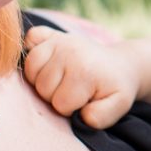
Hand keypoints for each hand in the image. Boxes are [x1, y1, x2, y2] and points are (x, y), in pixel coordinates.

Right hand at [23, 26, 138, 128]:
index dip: (71, 109)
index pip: (60, 104)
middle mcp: (70, 51)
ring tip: (62, 79)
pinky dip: (32, 50)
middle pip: (42, 88)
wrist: (120, 66)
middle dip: (55, 96)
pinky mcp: (53, 33)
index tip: (84, 100)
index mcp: (84, 70)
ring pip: (30, 70)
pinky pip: (30, 39)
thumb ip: (100, 117)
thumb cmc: (115, 88)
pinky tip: (49, 60)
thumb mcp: (117, 106)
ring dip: (42, 80)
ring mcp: (60, 40)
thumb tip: (80, 116)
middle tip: (74, 90)